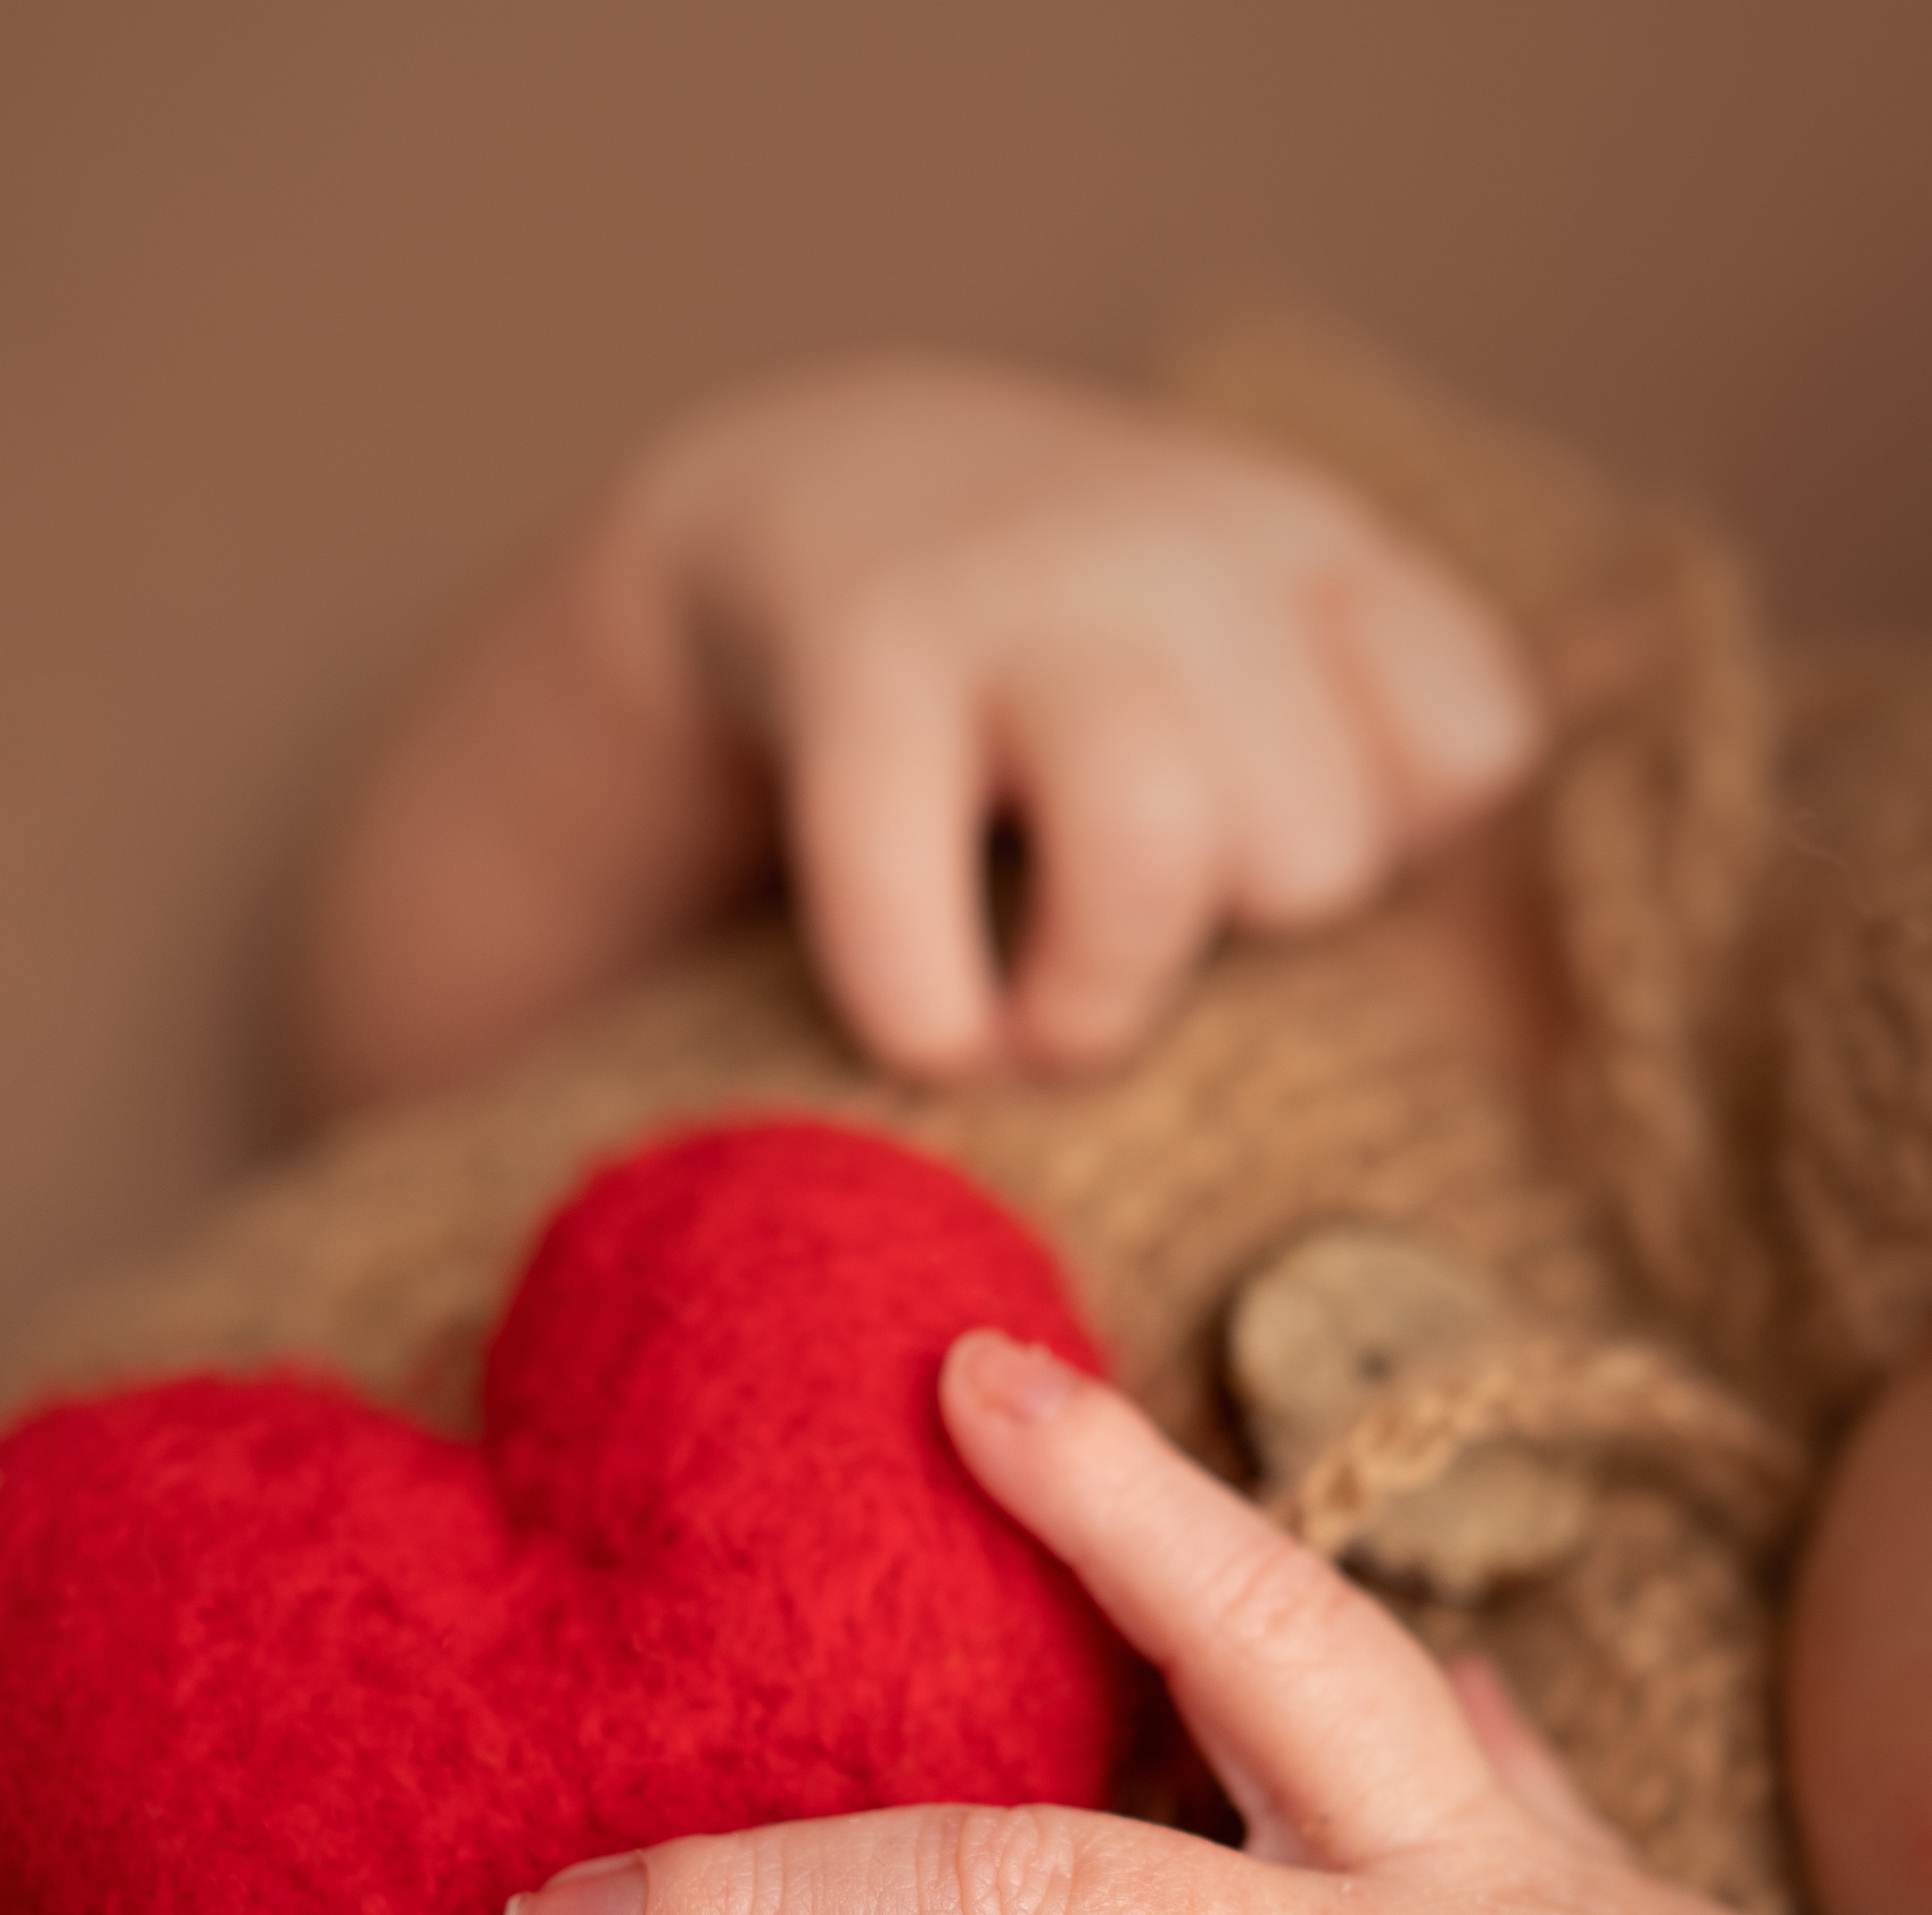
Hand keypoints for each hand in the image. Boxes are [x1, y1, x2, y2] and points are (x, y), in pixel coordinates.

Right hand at [299, 357, 1539, 1105]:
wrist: (811, 485)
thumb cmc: (1075, 660)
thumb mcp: (1253, 646)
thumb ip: (1374, 764)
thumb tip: (1506, 1002)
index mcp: (1315, 556)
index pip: (1472, 752)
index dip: (1387, 849)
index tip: (1267, 840)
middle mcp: (1185, 552)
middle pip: (1316, 848)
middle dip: (1227, 940)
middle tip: (1129, 925)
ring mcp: (1019, 595)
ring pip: (1155, 854)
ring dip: (1097, 999)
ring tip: (1044, 1026)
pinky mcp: (858, 664)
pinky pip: (909, 906)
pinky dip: (927, 1017)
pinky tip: (928, 1025)